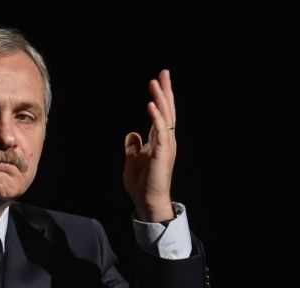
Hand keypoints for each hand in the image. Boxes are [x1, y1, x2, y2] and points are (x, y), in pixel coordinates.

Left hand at [123, 69, 176, 222]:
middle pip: (167, 111)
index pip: (162, 114)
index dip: (161, 97)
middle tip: (163, 73)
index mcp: (160, 141)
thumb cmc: (142, 183)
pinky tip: (151, 105)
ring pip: (166, 117)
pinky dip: (156, 117)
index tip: (159, 80)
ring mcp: (166, 146)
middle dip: (165, 91)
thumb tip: (132, 133)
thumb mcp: (133, 160)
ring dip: (160, 99)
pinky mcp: (162, 154)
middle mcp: (166, 141)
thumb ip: (133, 146)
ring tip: (155, 83)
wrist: (147, 201)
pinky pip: (160, 132)